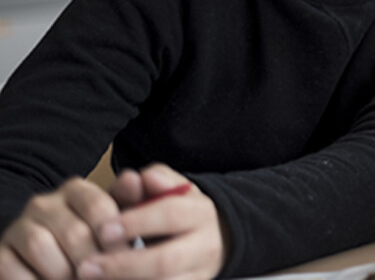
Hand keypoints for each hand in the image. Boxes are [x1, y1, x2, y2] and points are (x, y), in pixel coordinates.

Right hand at [0, 178, 124, 279]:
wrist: (52, 261)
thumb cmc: (93, 241)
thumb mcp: (114, 223)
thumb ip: (127, 202)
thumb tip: (133, 179)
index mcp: (76, 190)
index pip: (98, 207)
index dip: (113, 238)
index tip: (124, 258)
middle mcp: (44, 203)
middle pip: (73, 232)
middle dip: (92, 261)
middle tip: (104, 275)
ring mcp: (20, 226)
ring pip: (41, 247)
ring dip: (63, 273)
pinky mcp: (1, 252)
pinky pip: (13, 268)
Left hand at [75, 165, 223, 279]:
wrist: (215, 238)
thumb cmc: (180, 211)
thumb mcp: (173, 190)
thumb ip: (154, 180)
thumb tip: (140, 178)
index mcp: (201, 213)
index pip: (171, 215)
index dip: (136, 222)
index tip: (102, 230)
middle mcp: (204, 246)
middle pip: (166, 260)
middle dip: (124, 265)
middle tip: (86, 267)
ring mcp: (198, 273)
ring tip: (90, 279)